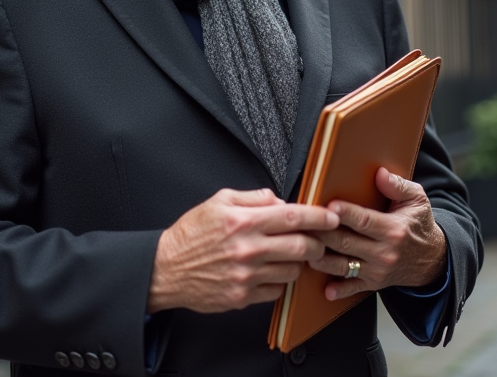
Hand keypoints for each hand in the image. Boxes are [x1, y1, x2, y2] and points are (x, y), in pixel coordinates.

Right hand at [147, 188, 339, 313]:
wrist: (165, 270)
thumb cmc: (190, 236)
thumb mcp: (218, 202)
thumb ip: (252, 198)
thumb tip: (279, 200)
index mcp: (242, 222)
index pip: (292, 217)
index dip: (317, 217)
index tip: (330, 217)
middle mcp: (247, 249)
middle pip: (301, 246)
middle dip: (317, 242)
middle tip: (317, 240)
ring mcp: (246, 276)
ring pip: (293, 270)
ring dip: (297, 262)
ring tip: (286, 255)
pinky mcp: (243, 297)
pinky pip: (276, 290)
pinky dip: (278, 280)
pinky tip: (268, 271)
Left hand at [309, 168, 446, 300]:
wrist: (432, 260)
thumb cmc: (419, 225)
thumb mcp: (417, 201)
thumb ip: (398, 186)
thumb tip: (380, 173)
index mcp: (394, 230)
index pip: (365, 221)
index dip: (346, 214)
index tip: (329, 206)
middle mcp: (384, 252)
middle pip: (347, 242)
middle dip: (323, 234)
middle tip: (303, 224)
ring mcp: (377, 270)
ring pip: (344, 266)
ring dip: (322, 259)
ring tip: (303, 248)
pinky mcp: (373, 283)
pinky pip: (353, 288)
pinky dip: (339, 290)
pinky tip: (325, 288)